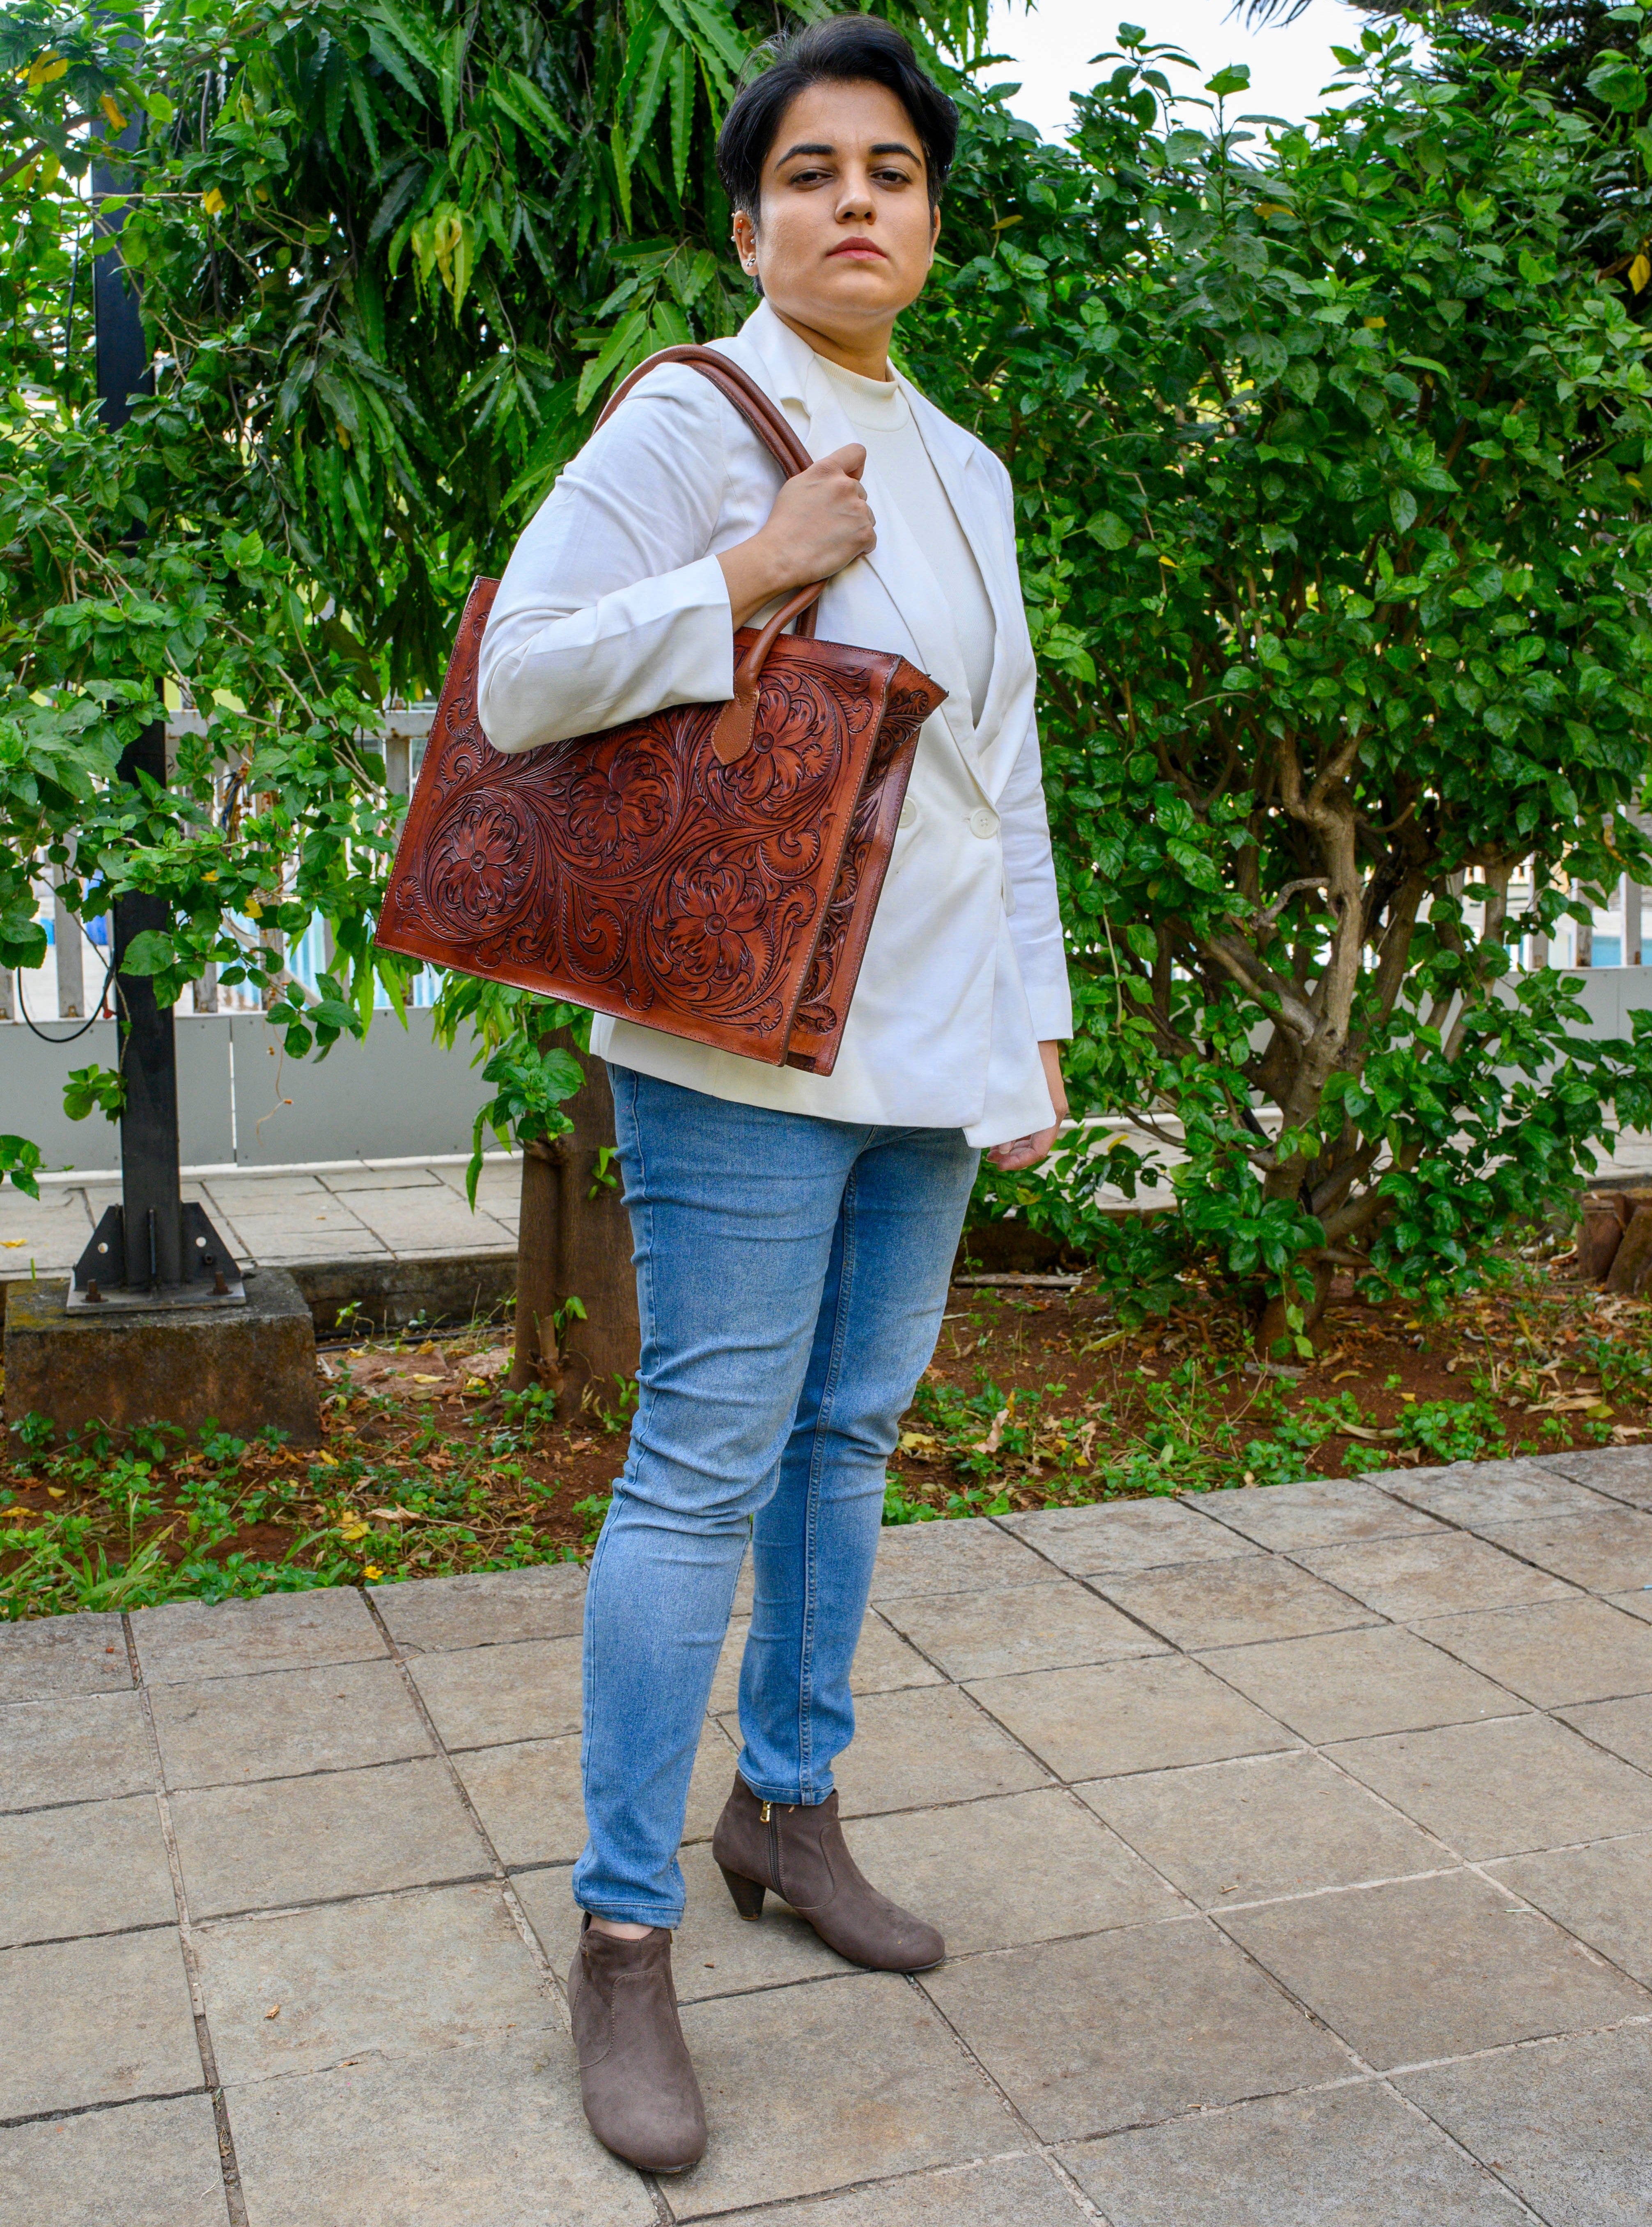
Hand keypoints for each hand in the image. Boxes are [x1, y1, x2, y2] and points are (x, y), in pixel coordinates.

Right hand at [717, 444, 875, 626]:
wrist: (781, 555)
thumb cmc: (784, 524)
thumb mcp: (797, 486)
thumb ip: (821, 477)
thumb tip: (835, 479)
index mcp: (827, 471)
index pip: (856, 453)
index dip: (855, 468)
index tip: (850, 479)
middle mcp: (845, 486)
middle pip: (860, 492)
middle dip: (850, 505)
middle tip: (829, 522)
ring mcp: (857, 510)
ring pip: (867, 515)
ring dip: (855, 526)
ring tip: (832, 538)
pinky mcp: (864, 534)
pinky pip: (870, 539)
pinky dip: (860, 546)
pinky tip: (840, 549)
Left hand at [987, 1041, 1068, 1172]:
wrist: (1034, 1031)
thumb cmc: (1026, 1057)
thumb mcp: (1016, 1092)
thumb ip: (1010, 1121)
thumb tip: (1001, 1149)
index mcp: (1052, 1113)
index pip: (1039, 1150)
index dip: (1020, 1162)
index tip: (999, 1164)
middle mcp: (1051, 1113)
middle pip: (1035, 1146)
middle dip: (1014, 1156)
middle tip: (991, 1158)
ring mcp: (1044, 1106)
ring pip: (1030, 1136)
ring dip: (1013, 1146)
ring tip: (991, 1148)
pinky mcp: (1036, 1099)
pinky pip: (1027, 1123)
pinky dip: (1014, 1132)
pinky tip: (998, 1131)